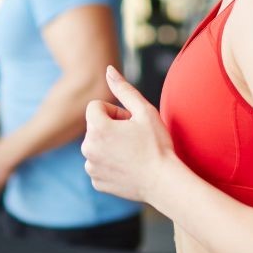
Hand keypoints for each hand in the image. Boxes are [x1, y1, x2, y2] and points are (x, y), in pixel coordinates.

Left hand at [82, 66, 175, 202]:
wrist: (164, 182)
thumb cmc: (157, 145)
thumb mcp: (144, 111)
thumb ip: (123, 88)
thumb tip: (107, 69)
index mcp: (97, 128)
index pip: (95, 106)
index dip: (115, 112)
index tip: (130, 123)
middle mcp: (88, 148)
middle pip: (95, 126)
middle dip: (111, 127)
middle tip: (134, 138)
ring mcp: (91, 167)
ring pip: (96, 145)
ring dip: (109, 145)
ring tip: (132, 153)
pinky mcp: (96, 181)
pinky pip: (99, 164)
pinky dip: (110, 163)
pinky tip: (128, 167)